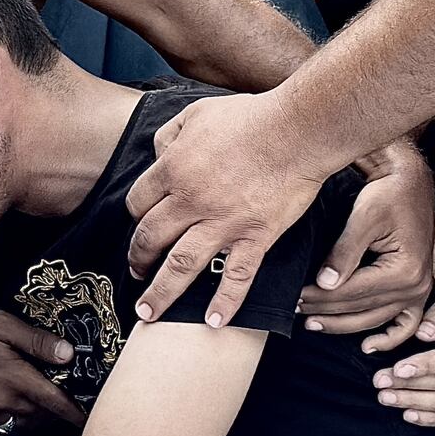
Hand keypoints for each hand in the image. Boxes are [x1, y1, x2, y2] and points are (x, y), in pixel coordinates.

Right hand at [0, 304, 81, 427]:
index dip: (78, 411)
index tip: (92, 416)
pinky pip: (0, 421)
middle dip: (56, 408)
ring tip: (38, 394)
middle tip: (65, 395)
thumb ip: (37, 342)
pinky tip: (7, 394)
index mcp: (14, 379)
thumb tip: (69, 354)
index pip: (57, 403)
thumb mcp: (1, 324)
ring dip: (34, 411)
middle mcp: (2, 402)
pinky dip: (11, 412)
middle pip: (42, 414)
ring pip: (22, 419)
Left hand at [126, 91, 326, 326]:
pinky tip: (213, 322)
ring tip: (148, 313)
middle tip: (136, 272)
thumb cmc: (251, 116)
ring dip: (160, 293)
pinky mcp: (255, 236)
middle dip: (138, 258)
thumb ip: (171, 134)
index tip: (141, 227)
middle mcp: (191, 201)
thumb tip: (159, 154)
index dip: (136, 217)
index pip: (138, 203)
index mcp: (174, 169)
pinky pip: (236, 276)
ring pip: (180, 266)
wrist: (298, 129)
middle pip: (150, 237)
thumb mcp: (197, 113)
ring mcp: (223, 222)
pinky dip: (225, 302)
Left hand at [297, 145, 434, 339]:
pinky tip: (369, 346)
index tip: (294, 297)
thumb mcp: (364, 217)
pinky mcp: (418, 289)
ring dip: (344, 325)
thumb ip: (344, 253)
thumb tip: (325, 284)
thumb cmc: (390, 193)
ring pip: (375, 320)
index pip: (351, 293)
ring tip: (315, 323)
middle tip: (296, 309)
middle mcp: (416, 286)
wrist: (410, 182)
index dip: (320, 297)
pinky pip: (405, 324)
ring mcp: (419, 291)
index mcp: (405, 270)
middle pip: (360, 309)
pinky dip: (389, 338)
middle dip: (325, 311)